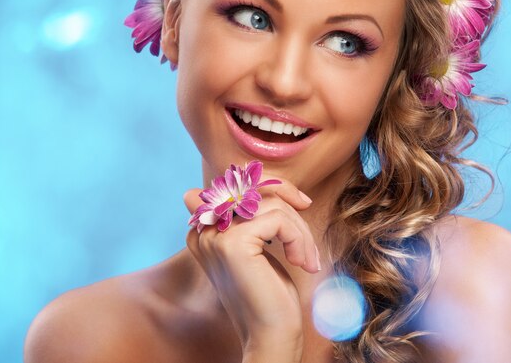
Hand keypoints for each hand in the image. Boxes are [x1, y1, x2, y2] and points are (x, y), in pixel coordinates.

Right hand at [184, 178, 319, 361]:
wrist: (271, 334)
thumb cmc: (269, 293)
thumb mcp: (260, 244)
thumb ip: (252, 212)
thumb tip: (252, 176)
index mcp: (203, 229)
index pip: (239, 184)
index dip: (275, 189)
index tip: (300, 207)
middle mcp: (203, 230)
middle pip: (256, 190)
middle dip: (291, 207)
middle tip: (307, 238)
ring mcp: (215, 236)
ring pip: (272, 205)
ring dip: (300, 231)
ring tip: (307, 259)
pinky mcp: (233, 244)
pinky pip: (279, 220)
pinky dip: (300, 239)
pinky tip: (303, 263)